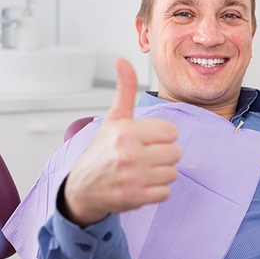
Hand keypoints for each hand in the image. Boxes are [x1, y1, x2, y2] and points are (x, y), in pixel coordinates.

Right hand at [64, 58, 179, 226]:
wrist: (83, 188)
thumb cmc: (103, 150)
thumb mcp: (114, 118)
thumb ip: (124, 90)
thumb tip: (122, 60)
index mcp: (127, 132)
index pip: (171, 131)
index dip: (161, 136)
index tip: (147, 140)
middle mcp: (129, 154)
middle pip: (175, 153)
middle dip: (163, 155)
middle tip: (145, 157)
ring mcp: (133, 178)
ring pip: (172, 173)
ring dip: (161, 174)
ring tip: (143, 171)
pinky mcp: (136, 198)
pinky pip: (166, 192)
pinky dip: (157, 191)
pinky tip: (142, 185)